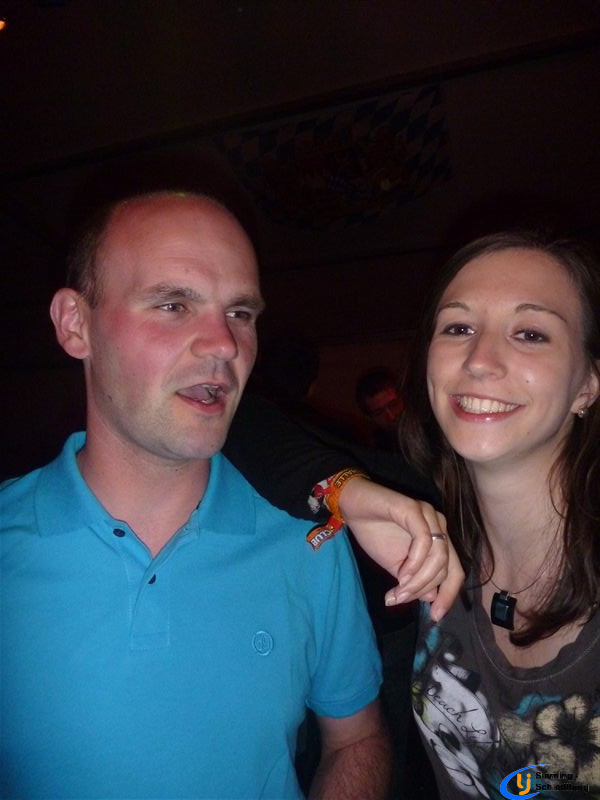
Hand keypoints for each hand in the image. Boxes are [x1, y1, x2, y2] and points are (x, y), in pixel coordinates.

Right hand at [338, 477, 463, 620]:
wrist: (351, 506)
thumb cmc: (374, 532)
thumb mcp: (396, 565)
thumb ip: (414, 579)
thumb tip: (430, 598)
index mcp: (438, 539)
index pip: (455, 571)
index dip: (448, 596)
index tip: (434, 616)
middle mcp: (439, 525)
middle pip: (447, 567)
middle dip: (424, 589)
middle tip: (401, 599)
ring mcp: (428, 515)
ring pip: (438, 557)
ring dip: (418, 580)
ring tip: (398, 590)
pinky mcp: (414, 508)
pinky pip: (424, 540)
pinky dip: (415, 562)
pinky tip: (401, 573)